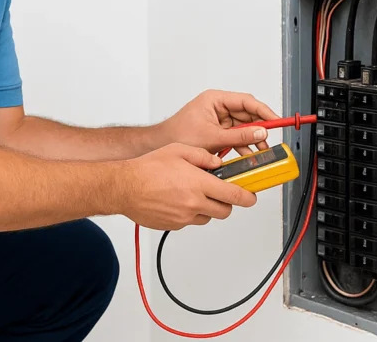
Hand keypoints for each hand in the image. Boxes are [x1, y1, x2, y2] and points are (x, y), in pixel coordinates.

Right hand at [117, 143, 256, 230]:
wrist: (124, 187)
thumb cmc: (148, 168)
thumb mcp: (179, 150)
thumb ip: (203, 156)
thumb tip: (218, 162)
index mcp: (199, 183)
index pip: (233, 195)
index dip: (247, 197)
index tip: (252, 196)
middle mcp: (194, 203)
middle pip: (225, 211)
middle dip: (227, 202)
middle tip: (221, 192)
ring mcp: (184, 217)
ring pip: (208, 217)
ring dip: (208, 208)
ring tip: (194, 194)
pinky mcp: (174, 225)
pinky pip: (191, 221)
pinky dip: (191, 213)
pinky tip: (178, 200)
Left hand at [156, 89, 281, 156]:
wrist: (161, 147)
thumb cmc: (178, 135)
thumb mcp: (213, 137)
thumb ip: (239, 135)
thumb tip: (260, 133)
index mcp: (216, 99)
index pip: (246, 101)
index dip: (263, 111)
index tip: (275, 120)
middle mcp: (218, 107)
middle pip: (247, 115)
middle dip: (259, 129)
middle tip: (269, 140)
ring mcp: (217, 120)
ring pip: (242, 128)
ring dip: (251, 140)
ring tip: (261, 152)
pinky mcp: (217, 132)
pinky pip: (235, 137)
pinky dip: (242, 146)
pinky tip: (249, 155)